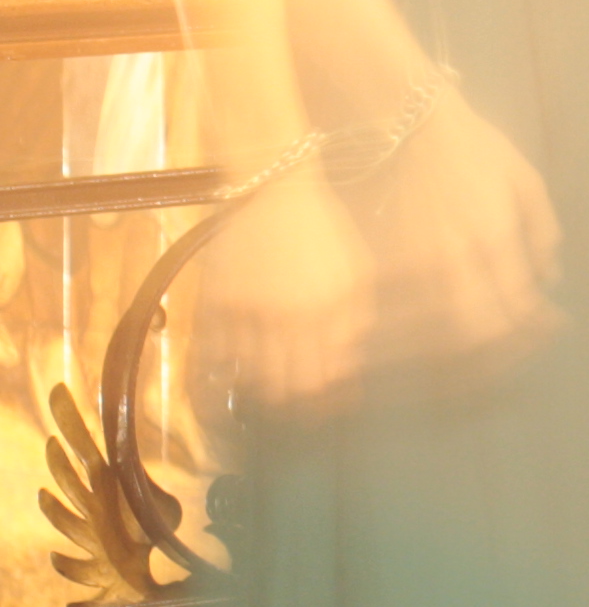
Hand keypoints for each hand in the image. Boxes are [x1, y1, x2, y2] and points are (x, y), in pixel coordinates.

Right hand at [197, 162, 372, 412]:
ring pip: (254, 376)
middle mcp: (293, 316)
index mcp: (331, 309)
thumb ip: (355, 316)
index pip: (329, 374)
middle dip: (294, 405)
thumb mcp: (355, 269)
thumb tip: (349, 361)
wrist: (274, 192)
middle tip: (293, 414)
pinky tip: (225, 385)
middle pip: (291, 384)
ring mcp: (253, 311)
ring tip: (262, 405)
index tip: (325, 410)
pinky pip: (216, 355)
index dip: (327, 399)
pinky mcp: (219, 303)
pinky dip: (222, 376)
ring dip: (259, 395)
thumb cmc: (322, 231)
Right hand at [351, 83, 561, 368]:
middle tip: (529, 342)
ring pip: (440, 337)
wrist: (405, 125)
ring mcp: (411, 268)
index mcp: (492, 237)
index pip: (518, 306)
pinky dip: (430, 340)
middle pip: (480, 333)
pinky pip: (407, 321)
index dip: (539, 327)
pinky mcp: (382, 270)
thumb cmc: (474, 148)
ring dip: (471, 352)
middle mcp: (451, 260)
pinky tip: (450, 337)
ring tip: (496, 348)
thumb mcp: (524, 179)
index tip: (555, 325)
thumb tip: (550, 280)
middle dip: (510, 347)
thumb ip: (542, 232)